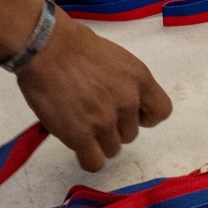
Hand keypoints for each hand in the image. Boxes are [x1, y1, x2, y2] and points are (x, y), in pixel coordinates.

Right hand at [16, 8, 171, 172]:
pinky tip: (78, 145)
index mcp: (140, 79)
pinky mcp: (81, 136)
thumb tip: (120, 102)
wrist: (46, 47)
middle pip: (131, 134)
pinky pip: (94, 162)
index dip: (146, 117)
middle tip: (94, 113)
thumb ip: (125, 83)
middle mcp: (128, 102)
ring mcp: (105, 121)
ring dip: (98, 141)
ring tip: (81, 123)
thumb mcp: (116, 58)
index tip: (131, 113)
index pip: (161, 112)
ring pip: (112, 149)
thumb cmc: (76, 45)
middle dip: (115, 127)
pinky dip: (88, 157)